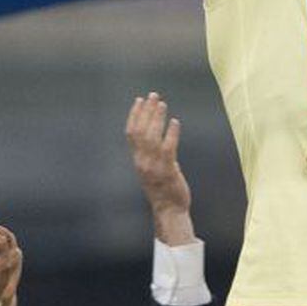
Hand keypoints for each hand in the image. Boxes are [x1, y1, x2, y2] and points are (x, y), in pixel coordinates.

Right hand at [126, 94, 194, 245]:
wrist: (169, 211)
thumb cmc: (163, 188)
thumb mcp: (153, 168)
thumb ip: (152, 152)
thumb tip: (158, 132)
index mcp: (137, 159)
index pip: (131, 133)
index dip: (134, 115)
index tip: (140, 100)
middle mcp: (142, 161)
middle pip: (140, 131)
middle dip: (146, 111)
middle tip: (153, 95)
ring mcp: (153, 166)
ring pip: (151, 137)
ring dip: (156, 118)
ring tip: (162, 104)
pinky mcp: (167, 170)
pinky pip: (167, 148)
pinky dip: (170, 133)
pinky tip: (175, 122)